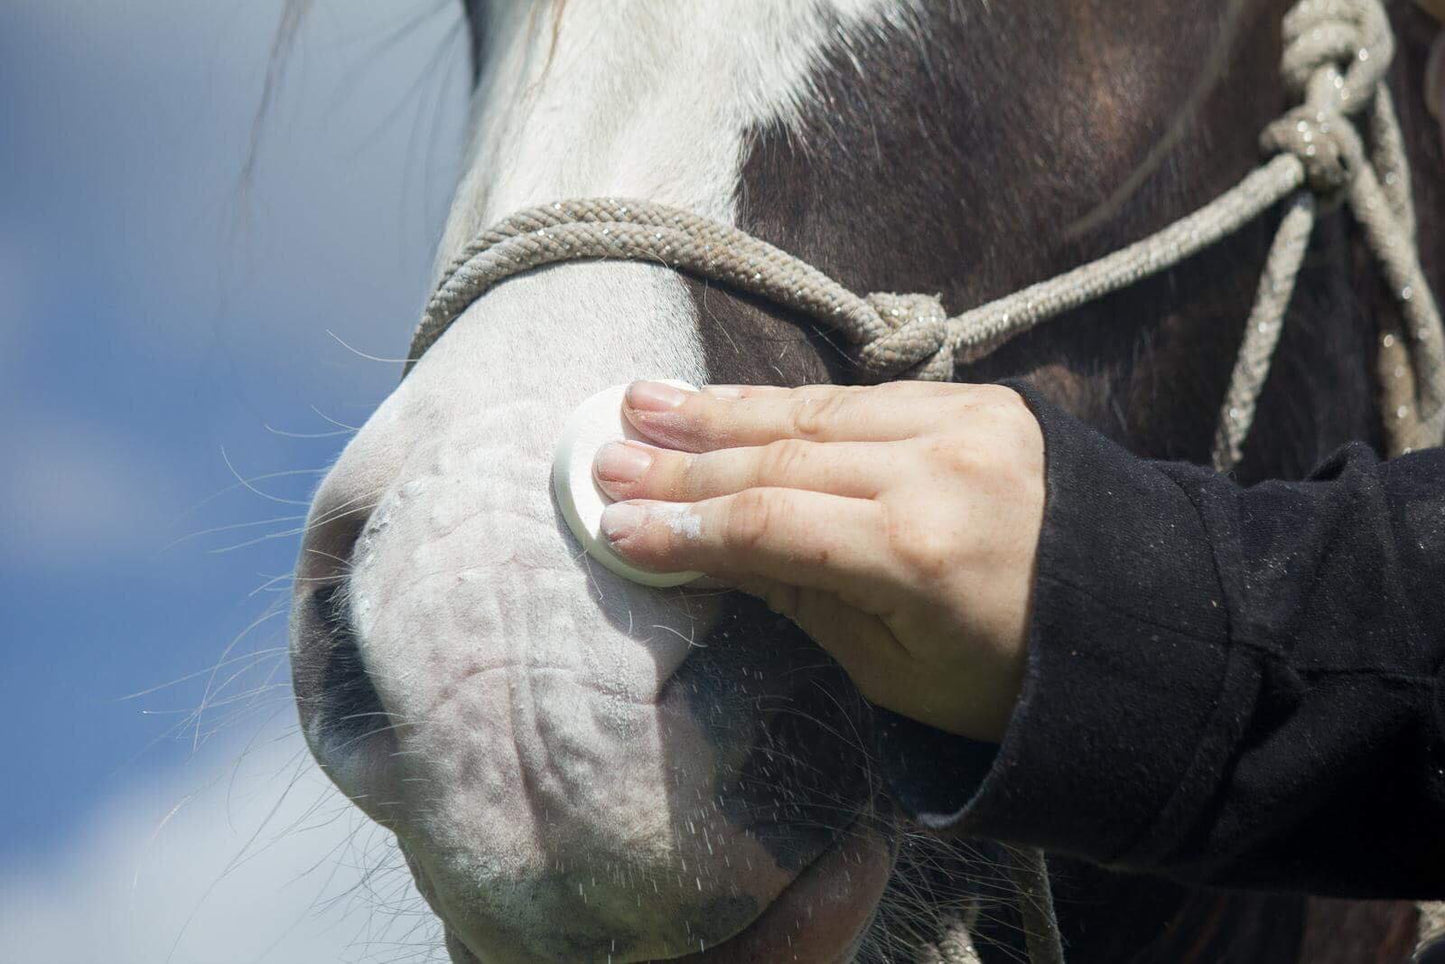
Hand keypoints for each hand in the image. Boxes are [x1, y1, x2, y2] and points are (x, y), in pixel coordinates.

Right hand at [593, 380, 1045, 742]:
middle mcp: (937, 469)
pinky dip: (789, 401)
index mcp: (918, 555)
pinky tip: (730, 399)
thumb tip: (712, 549)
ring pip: (813, 411)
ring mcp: (965, 421)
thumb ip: (804, 599)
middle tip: (604, 456)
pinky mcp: (981, 400)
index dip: (683, 523)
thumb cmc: (1011, 676)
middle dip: (683, 460)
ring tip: (643, 404)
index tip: (612, 525)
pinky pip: (863, 397)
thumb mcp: (897, 674)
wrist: (1141, 620)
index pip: (768, 524)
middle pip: (779, 455)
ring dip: (721, 409)